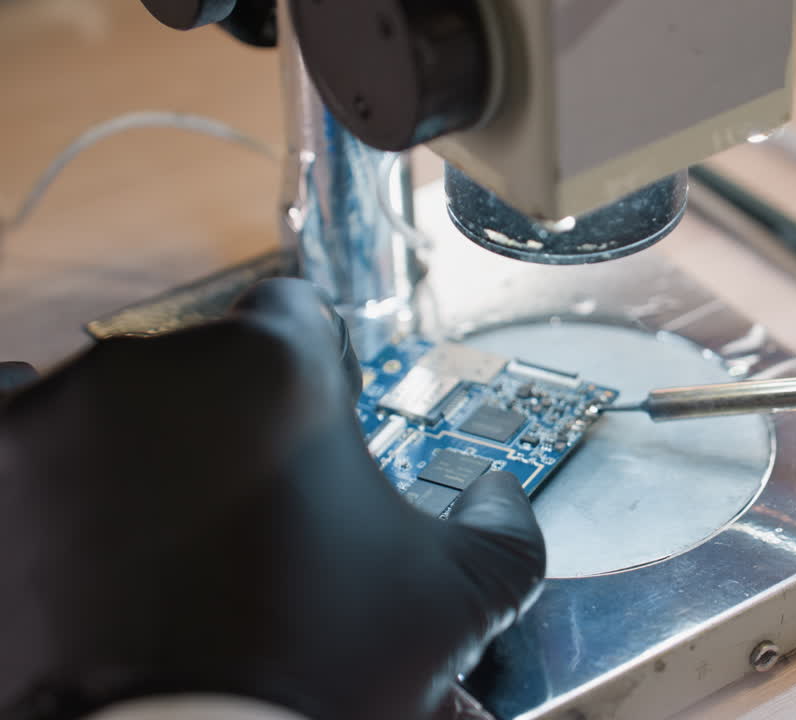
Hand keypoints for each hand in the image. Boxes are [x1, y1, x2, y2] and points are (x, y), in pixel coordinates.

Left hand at [0, 278, 544, 719]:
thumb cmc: (312, 676)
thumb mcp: (454, 602)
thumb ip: (503, 526)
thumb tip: (497, 497)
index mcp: (273, 367)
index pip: (294, 317)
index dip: (312, 372)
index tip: (306, 426)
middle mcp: (154, 367)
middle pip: (202, 361)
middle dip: (225, 420)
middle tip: (246, 510)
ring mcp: (54, 417)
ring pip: (113, 400)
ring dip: (138, 446)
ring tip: (167, 542)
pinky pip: (19, 434)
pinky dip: (50, 473)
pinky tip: (88, 539)